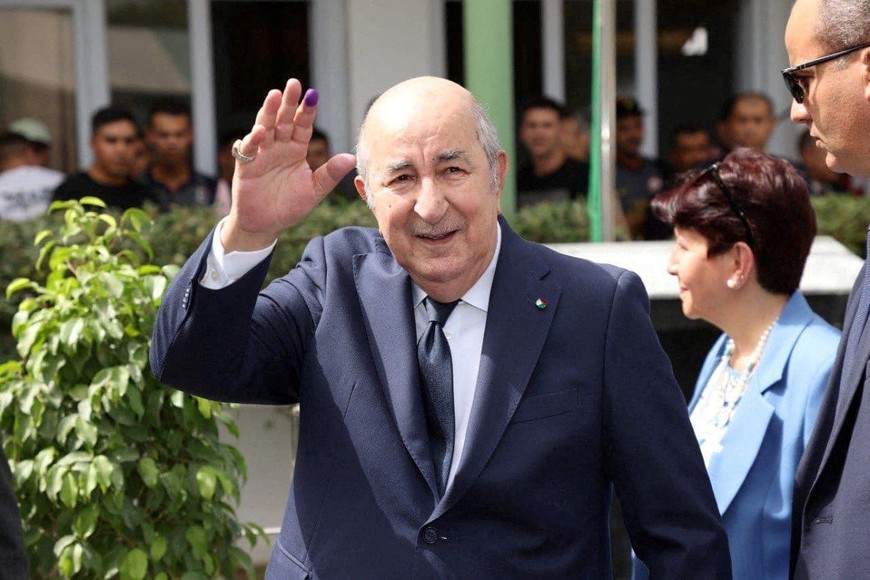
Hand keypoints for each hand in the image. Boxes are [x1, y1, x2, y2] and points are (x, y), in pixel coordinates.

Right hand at [222, 79, 356, 250]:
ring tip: (275, 96)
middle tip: (294, 84)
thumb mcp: (314, 191)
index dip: (308, 111)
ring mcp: (262, 154)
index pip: (303, 126)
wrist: (266, 225)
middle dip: (289, 103)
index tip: (313, 94)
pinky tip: (261, 131)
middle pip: (284, 120)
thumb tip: (351, 158)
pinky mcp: (247, 165)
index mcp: (296, 150)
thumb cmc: (290, 207)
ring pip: (265, 127)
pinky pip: (249, 149)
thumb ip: (330, 174)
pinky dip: (253, 140)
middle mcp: (279, 147)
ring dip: (269, 112)